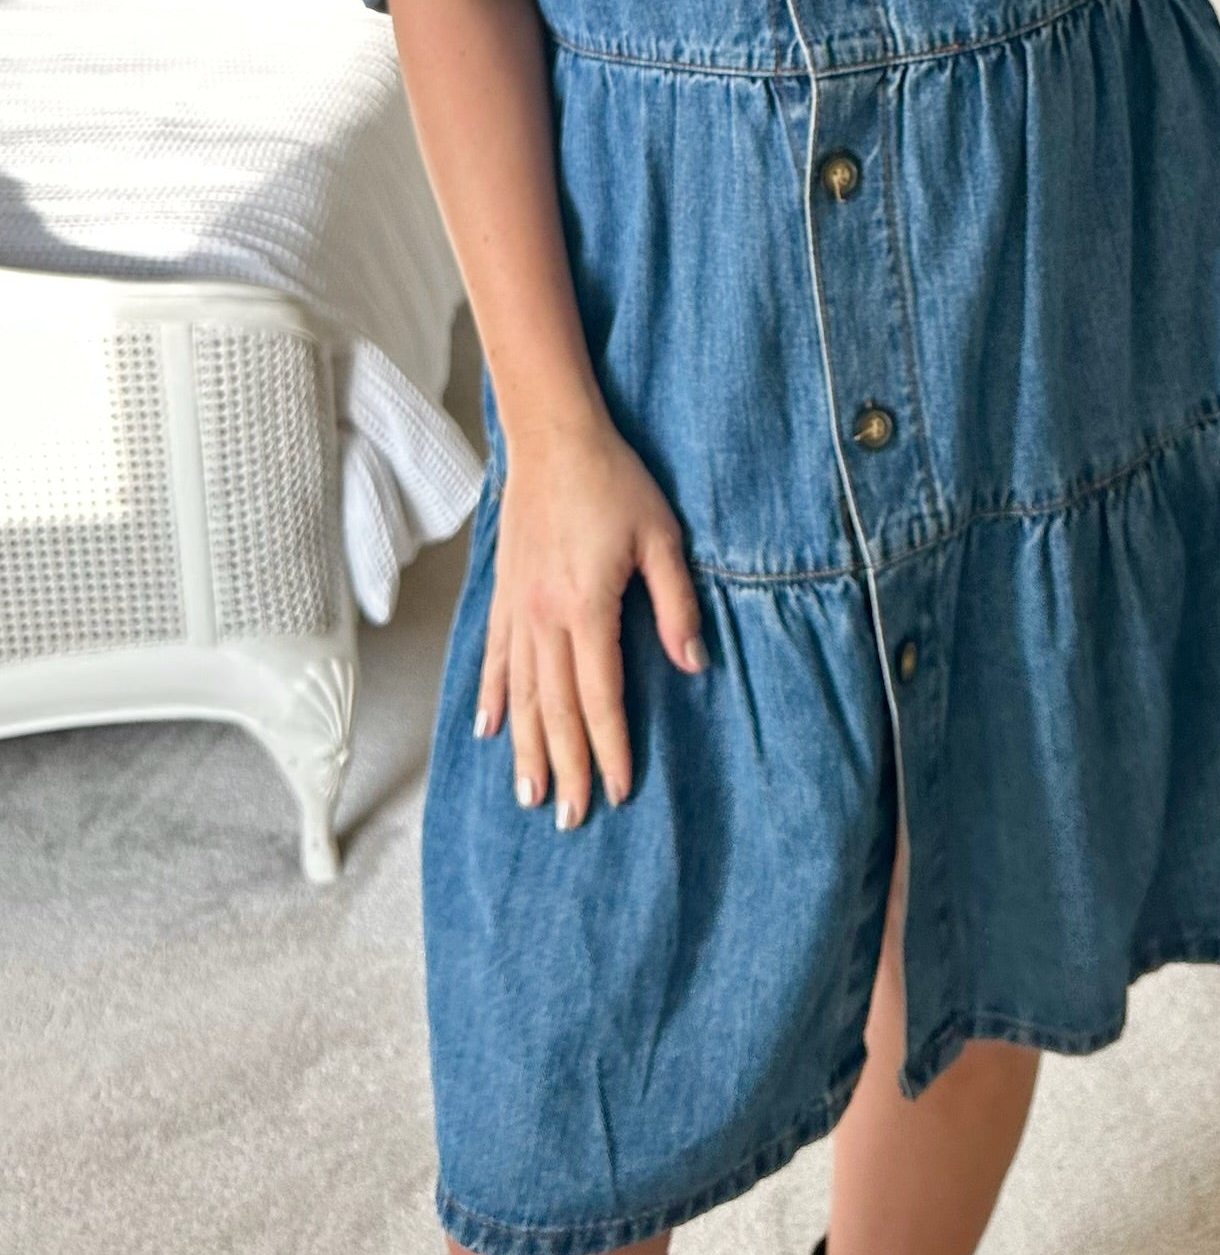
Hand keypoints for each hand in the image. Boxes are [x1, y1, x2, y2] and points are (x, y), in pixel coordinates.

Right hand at [473, 406, 707, 827]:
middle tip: (571, 818)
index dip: (611, 749)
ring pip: (522, 694)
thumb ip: (676, 604)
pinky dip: (494, 697)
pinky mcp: (503, 594)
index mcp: (586, 608)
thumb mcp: (662, 537)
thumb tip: (693, 663)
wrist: (552, 436)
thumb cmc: (614, 481)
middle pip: (556, 709)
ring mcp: (517, 608)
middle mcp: (544, 618)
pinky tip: (491, 731)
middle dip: (565, 767)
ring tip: (530, 795)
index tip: (618, 791)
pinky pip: (496, 658)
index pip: (601, 697)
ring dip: (527, 748)